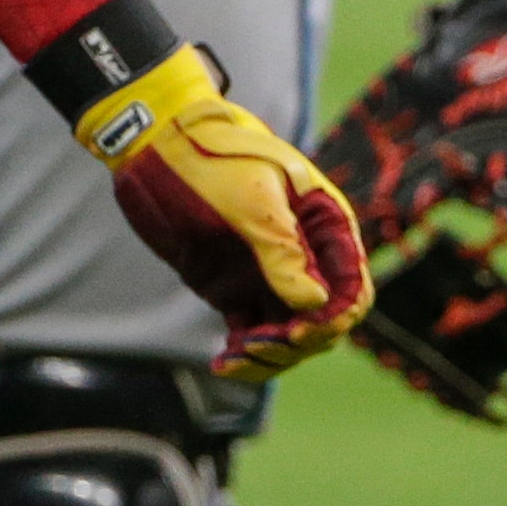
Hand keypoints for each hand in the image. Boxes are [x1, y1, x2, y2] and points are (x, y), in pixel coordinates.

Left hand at [79, 45, 371, 377]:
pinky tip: (223, 363)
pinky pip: (252, 332)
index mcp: (324, 227)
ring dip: (271, 356)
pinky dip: (244, 353)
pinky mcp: (234, 287)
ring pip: (288, 334)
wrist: (156, 142)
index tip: (297, 330)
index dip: (333, 319)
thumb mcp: (251, 197)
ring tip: (236, 358)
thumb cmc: (212, 155)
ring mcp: (268, 275)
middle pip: (322, 322)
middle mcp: (303, 257)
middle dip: (299, 341)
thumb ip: (281, 249)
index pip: (350, 290)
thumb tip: (314, 305)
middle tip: (259, 344)